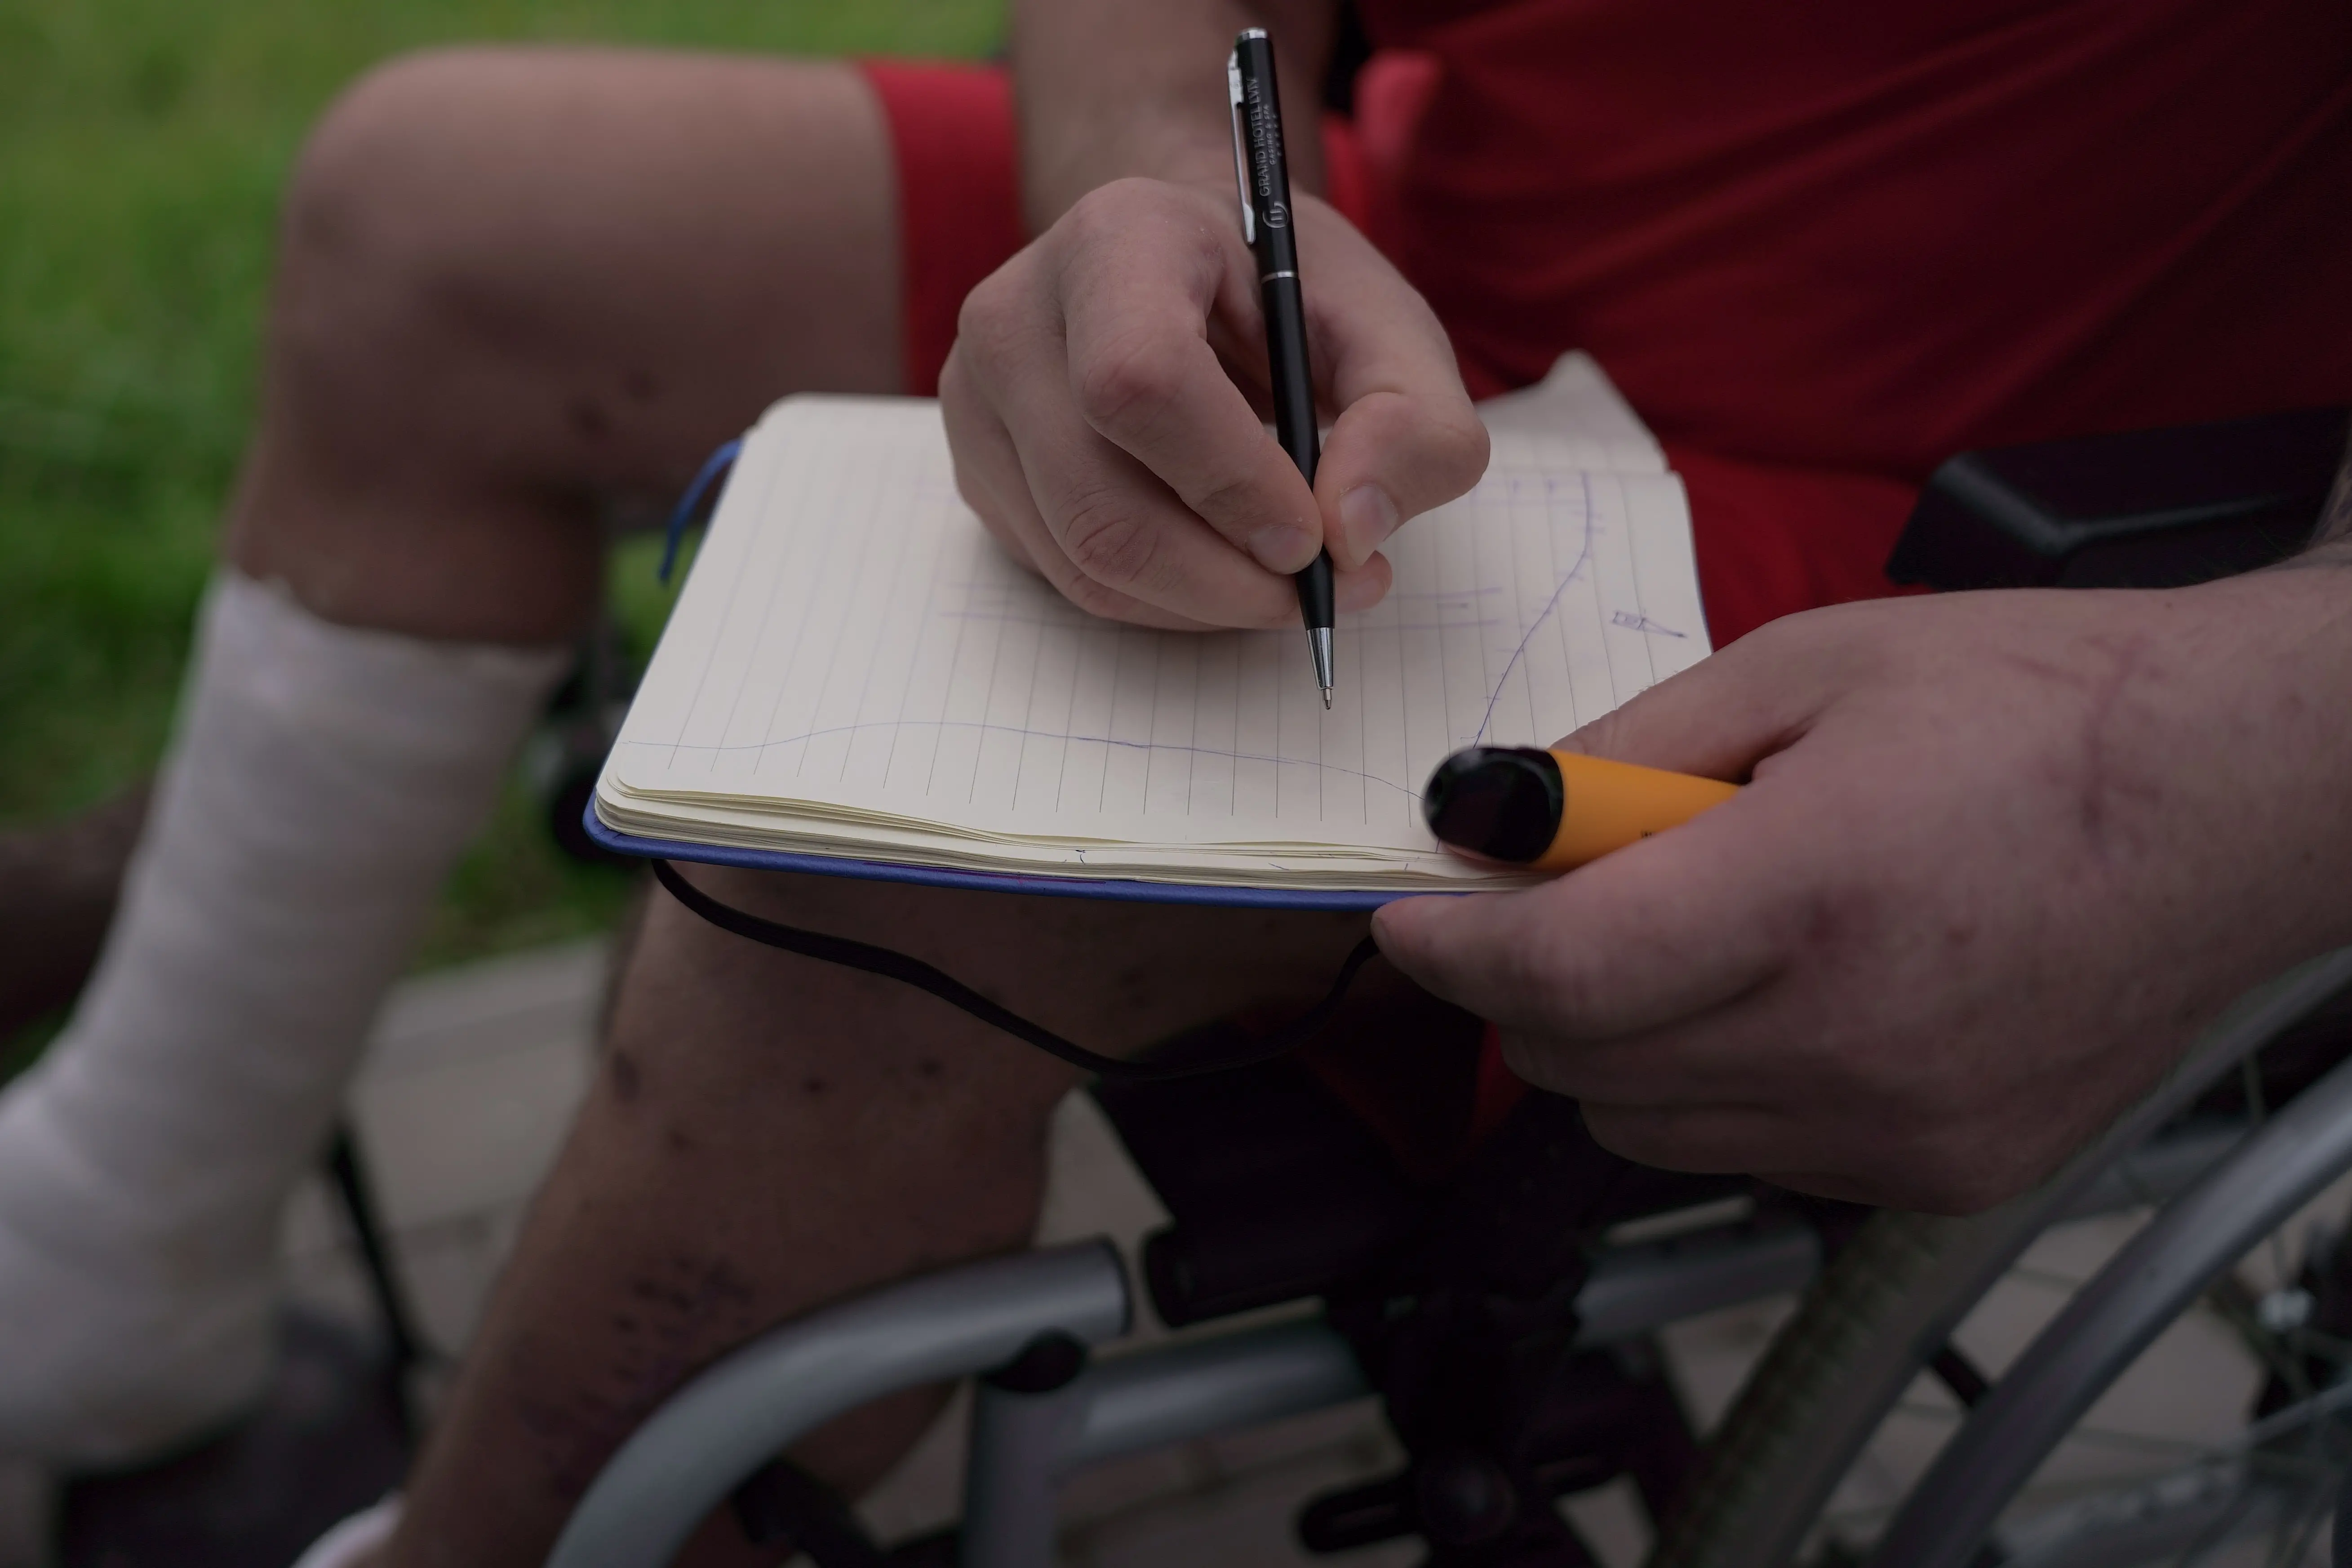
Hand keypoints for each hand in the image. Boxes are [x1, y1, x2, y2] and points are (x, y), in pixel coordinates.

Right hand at [940, 177, 1487, 627]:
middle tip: (1323, 592)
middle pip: (1100, 502)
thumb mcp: (1390, 332)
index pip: (1140, 381)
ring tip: (1287, 581)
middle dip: (1227, 580)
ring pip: (1082, 561)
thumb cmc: (1288, 298)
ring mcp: (980, 400)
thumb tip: (1352, 533)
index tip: (1312, 536)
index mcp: (1118, 240)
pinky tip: (1221, 563)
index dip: (1229, 482)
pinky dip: (1163, 601)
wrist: (1193, 273)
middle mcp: (1017, 315)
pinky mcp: (980, 471)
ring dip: (1203, 603)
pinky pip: (1068, 577)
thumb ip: (1415, 424)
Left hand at [1375, 580, 2351, 1211]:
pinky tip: (1787, 988)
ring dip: (1616, 1038)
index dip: (1451, 950)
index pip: (1561, 973)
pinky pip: (1747, 1149)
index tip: (1407, 916)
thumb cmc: (2041, 707)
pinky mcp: (1939, 1170)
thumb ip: (1627, 752)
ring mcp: (1900, 1125)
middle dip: (1524, 983)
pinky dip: (1718, 1080)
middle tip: (1552, 896)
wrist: (2235, 795)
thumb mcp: (1807, 666)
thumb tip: (1495, 812)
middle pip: (1579, 1062)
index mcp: (1813, 895)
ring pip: (1645, 1126)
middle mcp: (1855, 1039)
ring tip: (1698, 932)